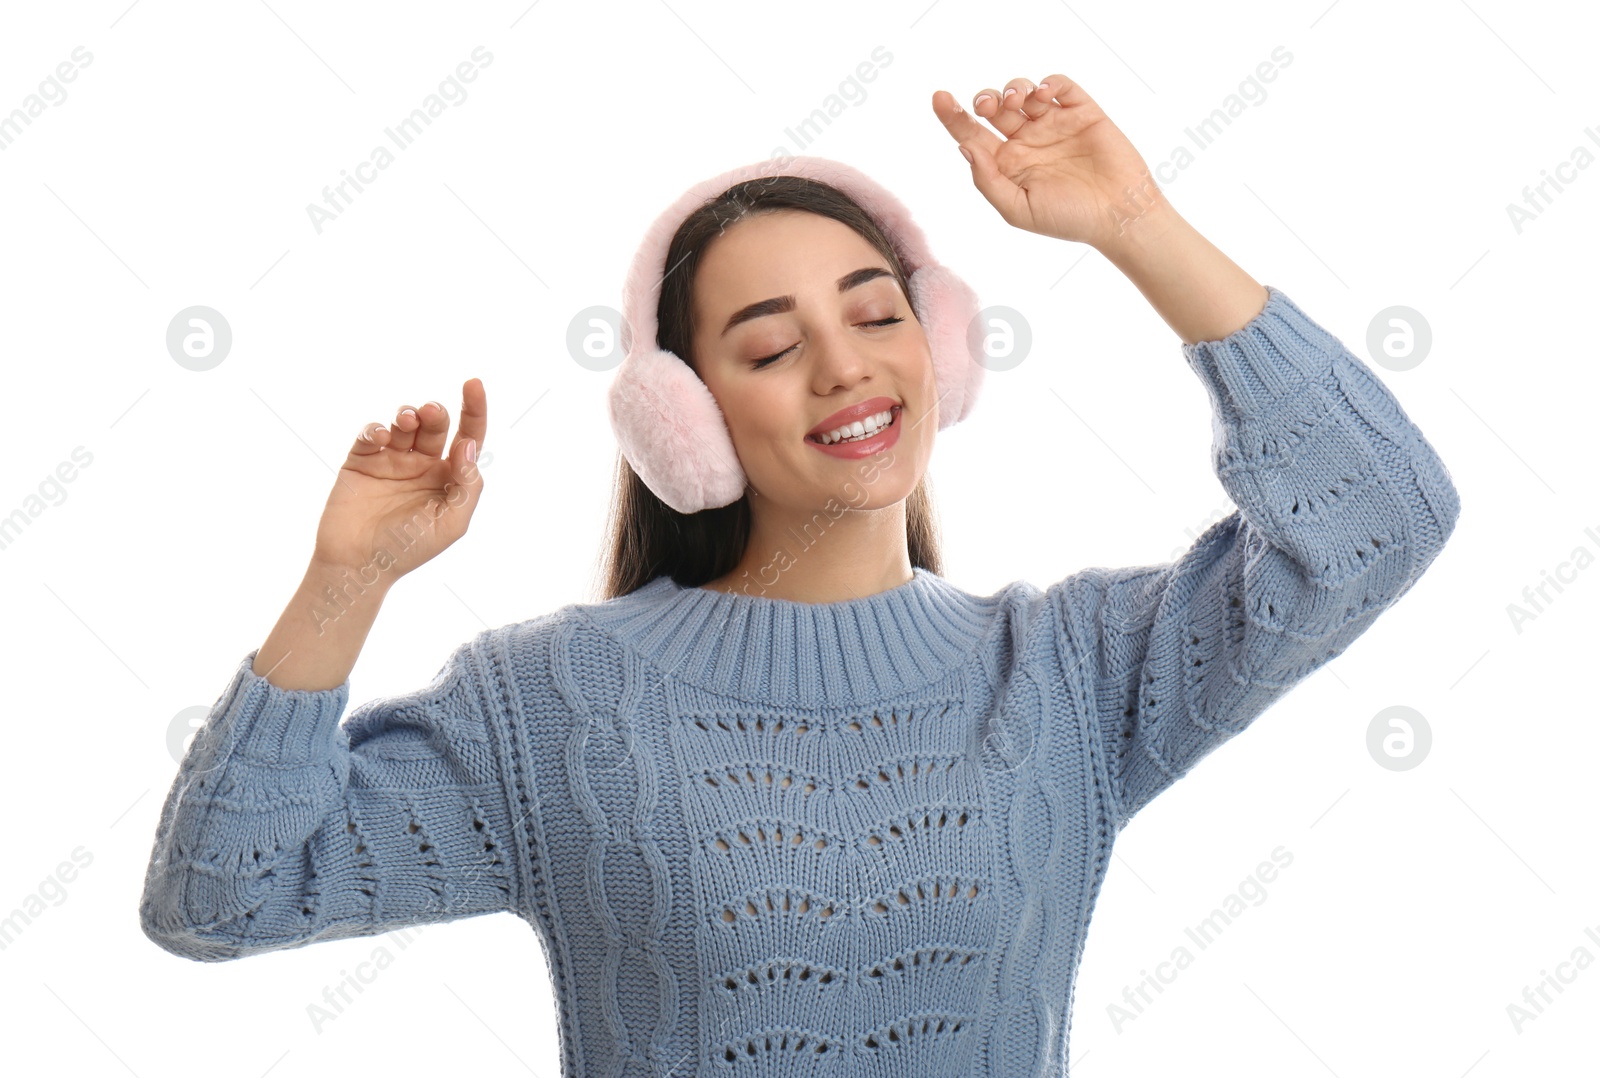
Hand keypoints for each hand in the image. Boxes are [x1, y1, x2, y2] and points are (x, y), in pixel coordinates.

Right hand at [311, 378, 486, 582]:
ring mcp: (391, 461)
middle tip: (430, 413)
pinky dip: (376, 428)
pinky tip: (381, 436)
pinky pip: (371, 434)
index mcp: (449, 477)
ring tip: (408, 420)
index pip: (467, 437)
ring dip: (409, 415)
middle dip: (435, 413)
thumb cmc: (409, 549)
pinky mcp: (361, 461)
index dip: (474, 409)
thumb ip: (466, 486)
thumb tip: (468, 446)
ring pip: (404, 424)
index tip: (474, 383)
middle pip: (436, 425)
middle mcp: (422, 464)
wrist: (358, 565)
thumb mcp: (450, 523)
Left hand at [932, 74, 1167, 249]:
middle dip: (985, 99)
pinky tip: (1042, 93)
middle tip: (987, 105)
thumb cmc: (1068, 220)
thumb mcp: (1017, 209)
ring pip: (1023, 92)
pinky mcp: (1082, 112)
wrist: (1118, 216)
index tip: (939, 99)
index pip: (973, 133)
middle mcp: (1027, 140)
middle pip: (994, 108)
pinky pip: (1060, 86)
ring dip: (1013, 87)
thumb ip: (988, 180)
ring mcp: (1054, 124)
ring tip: (1015, 99)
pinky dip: (1049, 82)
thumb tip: (964, 147)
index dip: (953, 115)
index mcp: (1007, 163)